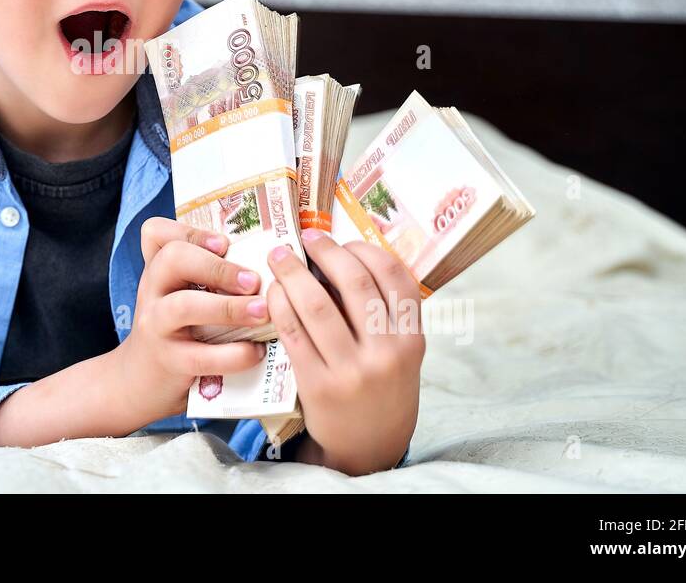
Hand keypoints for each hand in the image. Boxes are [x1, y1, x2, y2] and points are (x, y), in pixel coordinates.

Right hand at [110, 216, 270, 423]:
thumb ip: (208, 273)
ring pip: (184, 306)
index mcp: (158, 269)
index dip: (192, 232)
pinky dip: (234, 354)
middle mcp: (152, 291)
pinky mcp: (169, 362)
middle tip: (254, 280)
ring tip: (261, 312)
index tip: (226, 243)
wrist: (140, 380)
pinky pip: (200, 356)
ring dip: (228, 307)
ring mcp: (156, 326)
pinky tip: (256, 351)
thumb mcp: (178, 293)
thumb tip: (269, 260)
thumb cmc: (175, 328)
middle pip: (173, 259)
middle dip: (218, 267)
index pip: (158, 233)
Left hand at [266, 227, 423, 473]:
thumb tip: (342, 255)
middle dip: (326, 252)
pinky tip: (272, 292)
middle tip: (306, 238)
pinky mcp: (317, 385)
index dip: (365, 250)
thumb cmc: (381, 386)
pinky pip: (293, 333)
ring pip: (317, 305)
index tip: (343, 239)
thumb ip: (385, 312)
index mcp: (412, 339)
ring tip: (279, 257)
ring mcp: (351, 370)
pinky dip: (279, 305)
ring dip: (293, 273)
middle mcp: (386, 353)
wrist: (369, 446)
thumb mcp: (400, 351)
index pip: (394, 277)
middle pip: (354, 284)